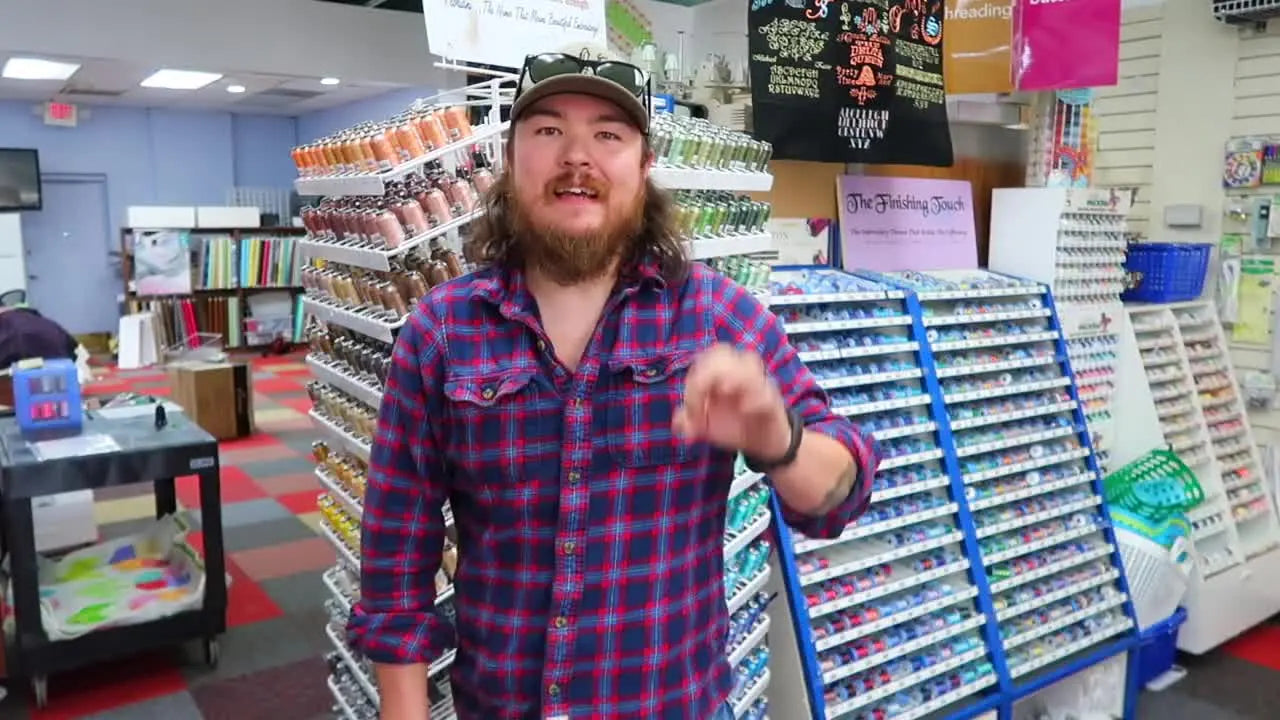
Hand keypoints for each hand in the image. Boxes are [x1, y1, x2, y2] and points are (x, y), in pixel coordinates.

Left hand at [673, 344, 790, 458]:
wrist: (765, 442)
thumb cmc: (735, 425)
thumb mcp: (707, 426)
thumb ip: (690, 423)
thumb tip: (677, 423)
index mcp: (720, 375)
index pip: (703, 360)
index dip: (694, 380)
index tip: (691, 410)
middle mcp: (738, 373)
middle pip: (723, 351)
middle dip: (709, 369)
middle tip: (703, 397)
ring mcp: (758, 384)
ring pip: (749, 361)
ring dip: (733, 374)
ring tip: (724, 390)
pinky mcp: (773, 402)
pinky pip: (766, 393)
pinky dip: (755, 398)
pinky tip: (745, 410)